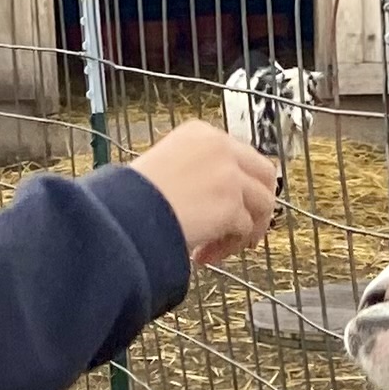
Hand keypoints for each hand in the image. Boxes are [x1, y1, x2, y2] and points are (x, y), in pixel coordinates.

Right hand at [126, 121, 279, 264]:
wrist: (123, 211)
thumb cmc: (129, 197)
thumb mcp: (165, 167)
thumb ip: (196, 172)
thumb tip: (217, 198)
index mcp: (200, 132)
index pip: (239, 156)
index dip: (239, 186)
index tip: (225, 211)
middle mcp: (220, 146)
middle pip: (265, 173)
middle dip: (258, 205)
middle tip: (244, 233)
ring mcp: (229, 174)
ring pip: (263, 204)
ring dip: (243, 232)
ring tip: (215, 251)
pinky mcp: (232, 203)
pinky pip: (246, 230)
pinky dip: (228, 247)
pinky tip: (201, 257)